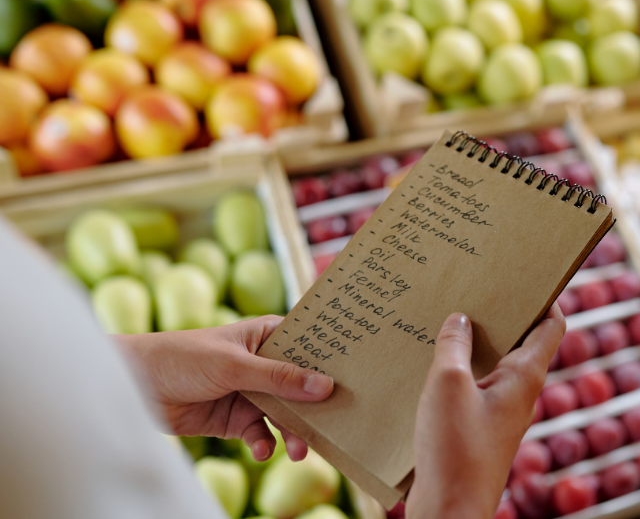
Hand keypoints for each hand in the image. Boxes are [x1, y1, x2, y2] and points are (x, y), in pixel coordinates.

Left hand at [114, 316, 334, 461]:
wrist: (131, 386)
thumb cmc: (180, 357)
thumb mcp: (234, 366)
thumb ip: (279, 378)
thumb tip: (326, 386)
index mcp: (267, 336)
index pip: (310, 346)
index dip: (333, 362)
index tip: (360, 380)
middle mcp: (263, 363)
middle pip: (302, 386)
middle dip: (316, 408)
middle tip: (333, 428)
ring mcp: (250, 391)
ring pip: (284, 413)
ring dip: (292, 432)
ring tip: (298, 451)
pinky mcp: (235, 418)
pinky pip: (261, 433)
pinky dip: (264, 443)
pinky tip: (259, 450)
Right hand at [407, 306, 565, 518]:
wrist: (449, 511)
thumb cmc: (455, 450)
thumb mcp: (447, 385)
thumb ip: (454, 345)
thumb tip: (459, 319)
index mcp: (525, 376)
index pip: (551, 325)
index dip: (545, 296)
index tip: (527, 274)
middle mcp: (519, 392)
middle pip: (520, 340)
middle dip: (500, 313)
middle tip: (474, 287)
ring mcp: (500, 412)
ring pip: (493, 364)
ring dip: (474, 342)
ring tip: (445, 317)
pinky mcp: (479, 429)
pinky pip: (474, 388)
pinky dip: (459, 370)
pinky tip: (429, 362)